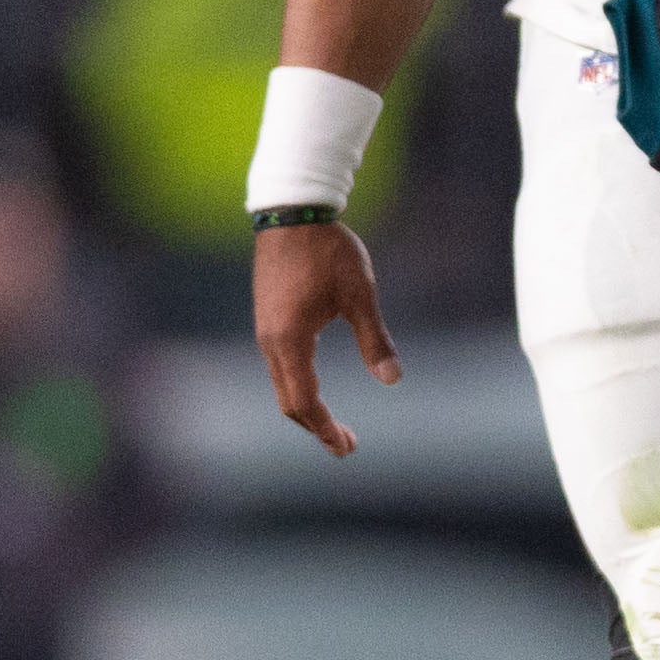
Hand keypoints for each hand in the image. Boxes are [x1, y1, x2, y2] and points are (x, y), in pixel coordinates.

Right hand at [255, 219, 401, 457]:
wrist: (292, 212)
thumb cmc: (328, 251)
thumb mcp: (360, 294)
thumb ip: (375, 339)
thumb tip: (393, 379)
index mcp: (291, 340)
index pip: (304, 401)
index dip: (325, 428)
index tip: (346, 447)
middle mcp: (271, 342)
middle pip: (288, 401)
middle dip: (316, 426)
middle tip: (347, 445)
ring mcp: (266, 331)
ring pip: (282, 385)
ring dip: (306, 408)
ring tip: (333, 425)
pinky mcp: (268, 319)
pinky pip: (280, 367)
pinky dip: (298, 386)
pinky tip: (316, 386)